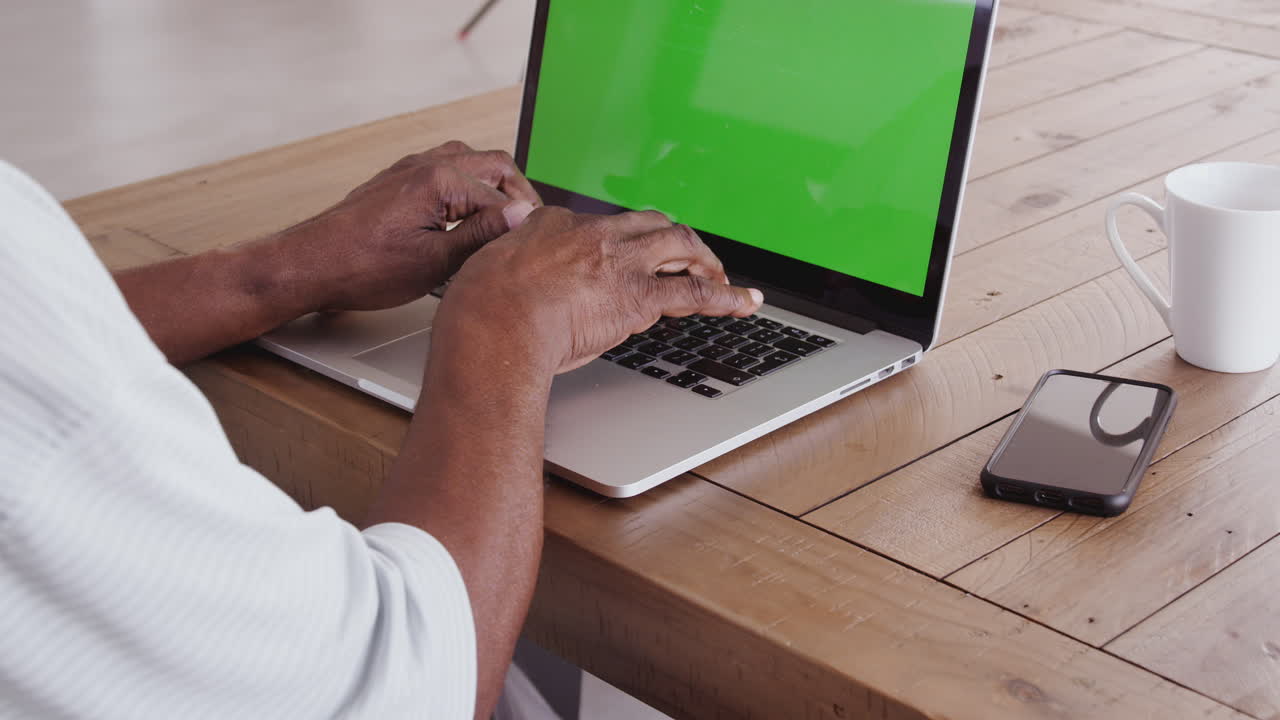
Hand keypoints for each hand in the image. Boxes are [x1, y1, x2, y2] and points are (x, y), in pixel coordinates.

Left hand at [266, 141, 540, 312]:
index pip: (502, 196)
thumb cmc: (363, 268)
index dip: (523, 222)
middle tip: (526, 228)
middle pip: (493, 165)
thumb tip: (523, 215)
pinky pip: (445, 169)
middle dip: (516, 194)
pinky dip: (466, 187)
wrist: (310, 265)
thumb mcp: (435, 261)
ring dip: (491, 187)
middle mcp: (426, 165)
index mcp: (439, 180)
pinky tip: (464, 217)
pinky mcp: (397, 181)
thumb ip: (482, 235)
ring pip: (469, 162)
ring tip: (501, 222)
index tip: (533, 245)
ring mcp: (410, 169)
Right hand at [434, 207, 763, 374]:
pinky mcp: (639, 296)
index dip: (616, 245)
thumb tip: (502, 273)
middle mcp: (592, 234)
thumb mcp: (483, 273)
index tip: (618, 261)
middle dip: (674, 239)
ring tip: (722, 276)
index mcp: (552, 223)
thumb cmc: (479, 310)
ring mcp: (619, 262)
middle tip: (689, 256)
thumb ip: (501, 266)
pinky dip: (728, 297)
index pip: (597, 228)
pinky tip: (747, 302)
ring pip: (679, 244)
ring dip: (705, 259)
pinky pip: (696, 291)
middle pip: (648, 223)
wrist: (493, 325)